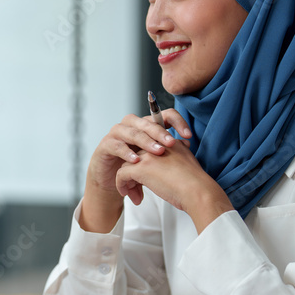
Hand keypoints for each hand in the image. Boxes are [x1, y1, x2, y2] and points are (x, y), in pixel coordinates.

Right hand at [79, 108, 191, 232]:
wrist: (111, 180)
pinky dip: (127, 152)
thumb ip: (167, 150)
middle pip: (148, 122)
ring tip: (158, 152)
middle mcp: (132, 125)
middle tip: (172, 144)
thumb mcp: (154, 159)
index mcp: (147, 125)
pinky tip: (136, 160)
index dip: (177, 122)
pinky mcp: (105, 145)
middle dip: (161, 133)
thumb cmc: (135, 167)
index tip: (188, 136)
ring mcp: (117, 133)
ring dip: (146, 142)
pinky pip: (117, 145)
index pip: (164, 115)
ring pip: (133, 132)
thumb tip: (187, 144)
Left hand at [114, 137, 233, 234]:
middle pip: (136, 156)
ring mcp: (147, 155)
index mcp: (168, 143)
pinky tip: (127, 194)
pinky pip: (122, 174)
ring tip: (134, 194)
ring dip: (128, 180)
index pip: (148, 148)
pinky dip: (121, 184)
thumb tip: (169, 166)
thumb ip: (177, 159)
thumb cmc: (195, 184)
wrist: (198, 191)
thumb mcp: (187, 164)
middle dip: (135, 173)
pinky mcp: (140, 168)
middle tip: (138, 189)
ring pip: (127, 165)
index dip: (145, 163)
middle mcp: (156, 145)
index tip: (145, 176)